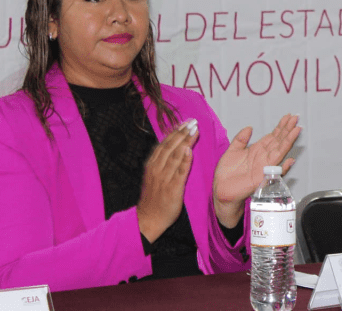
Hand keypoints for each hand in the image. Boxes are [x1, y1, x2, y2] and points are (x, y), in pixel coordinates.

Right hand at [137, 120, 198, 242]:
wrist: (147, 220)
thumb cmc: (153, 198)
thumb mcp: (154, 177)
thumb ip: (162, 163)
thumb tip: (173, 148)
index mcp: (152, 165)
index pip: (164, 144)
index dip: (175, 132)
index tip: (184, 122)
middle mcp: (157, 169)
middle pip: (170, 147)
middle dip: (182, 133)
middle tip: (192, 121)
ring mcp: (164, 178)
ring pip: (175, 156)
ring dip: (185, 141)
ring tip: (194, 130)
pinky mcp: (173, 188)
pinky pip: (180, 172)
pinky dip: (184, 160)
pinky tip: (189, 150)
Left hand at [213, 114, 301, 227]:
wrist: (221, 189)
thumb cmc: (226, 174)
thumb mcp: (232, 151)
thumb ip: (241, 139)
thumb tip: (249, 128)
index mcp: (257, 150)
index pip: (273, 136)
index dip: (281, 126)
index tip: (288, 117)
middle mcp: (263, 157)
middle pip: (279, 141)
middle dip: (288, 129)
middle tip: (295, 118)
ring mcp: (264, 167)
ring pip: (279, 152)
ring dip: (288, 141)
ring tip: (296, 131)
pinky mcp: (262, 178)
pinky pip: (275, 172)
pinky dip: (283, 168)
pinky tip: (290, 161)